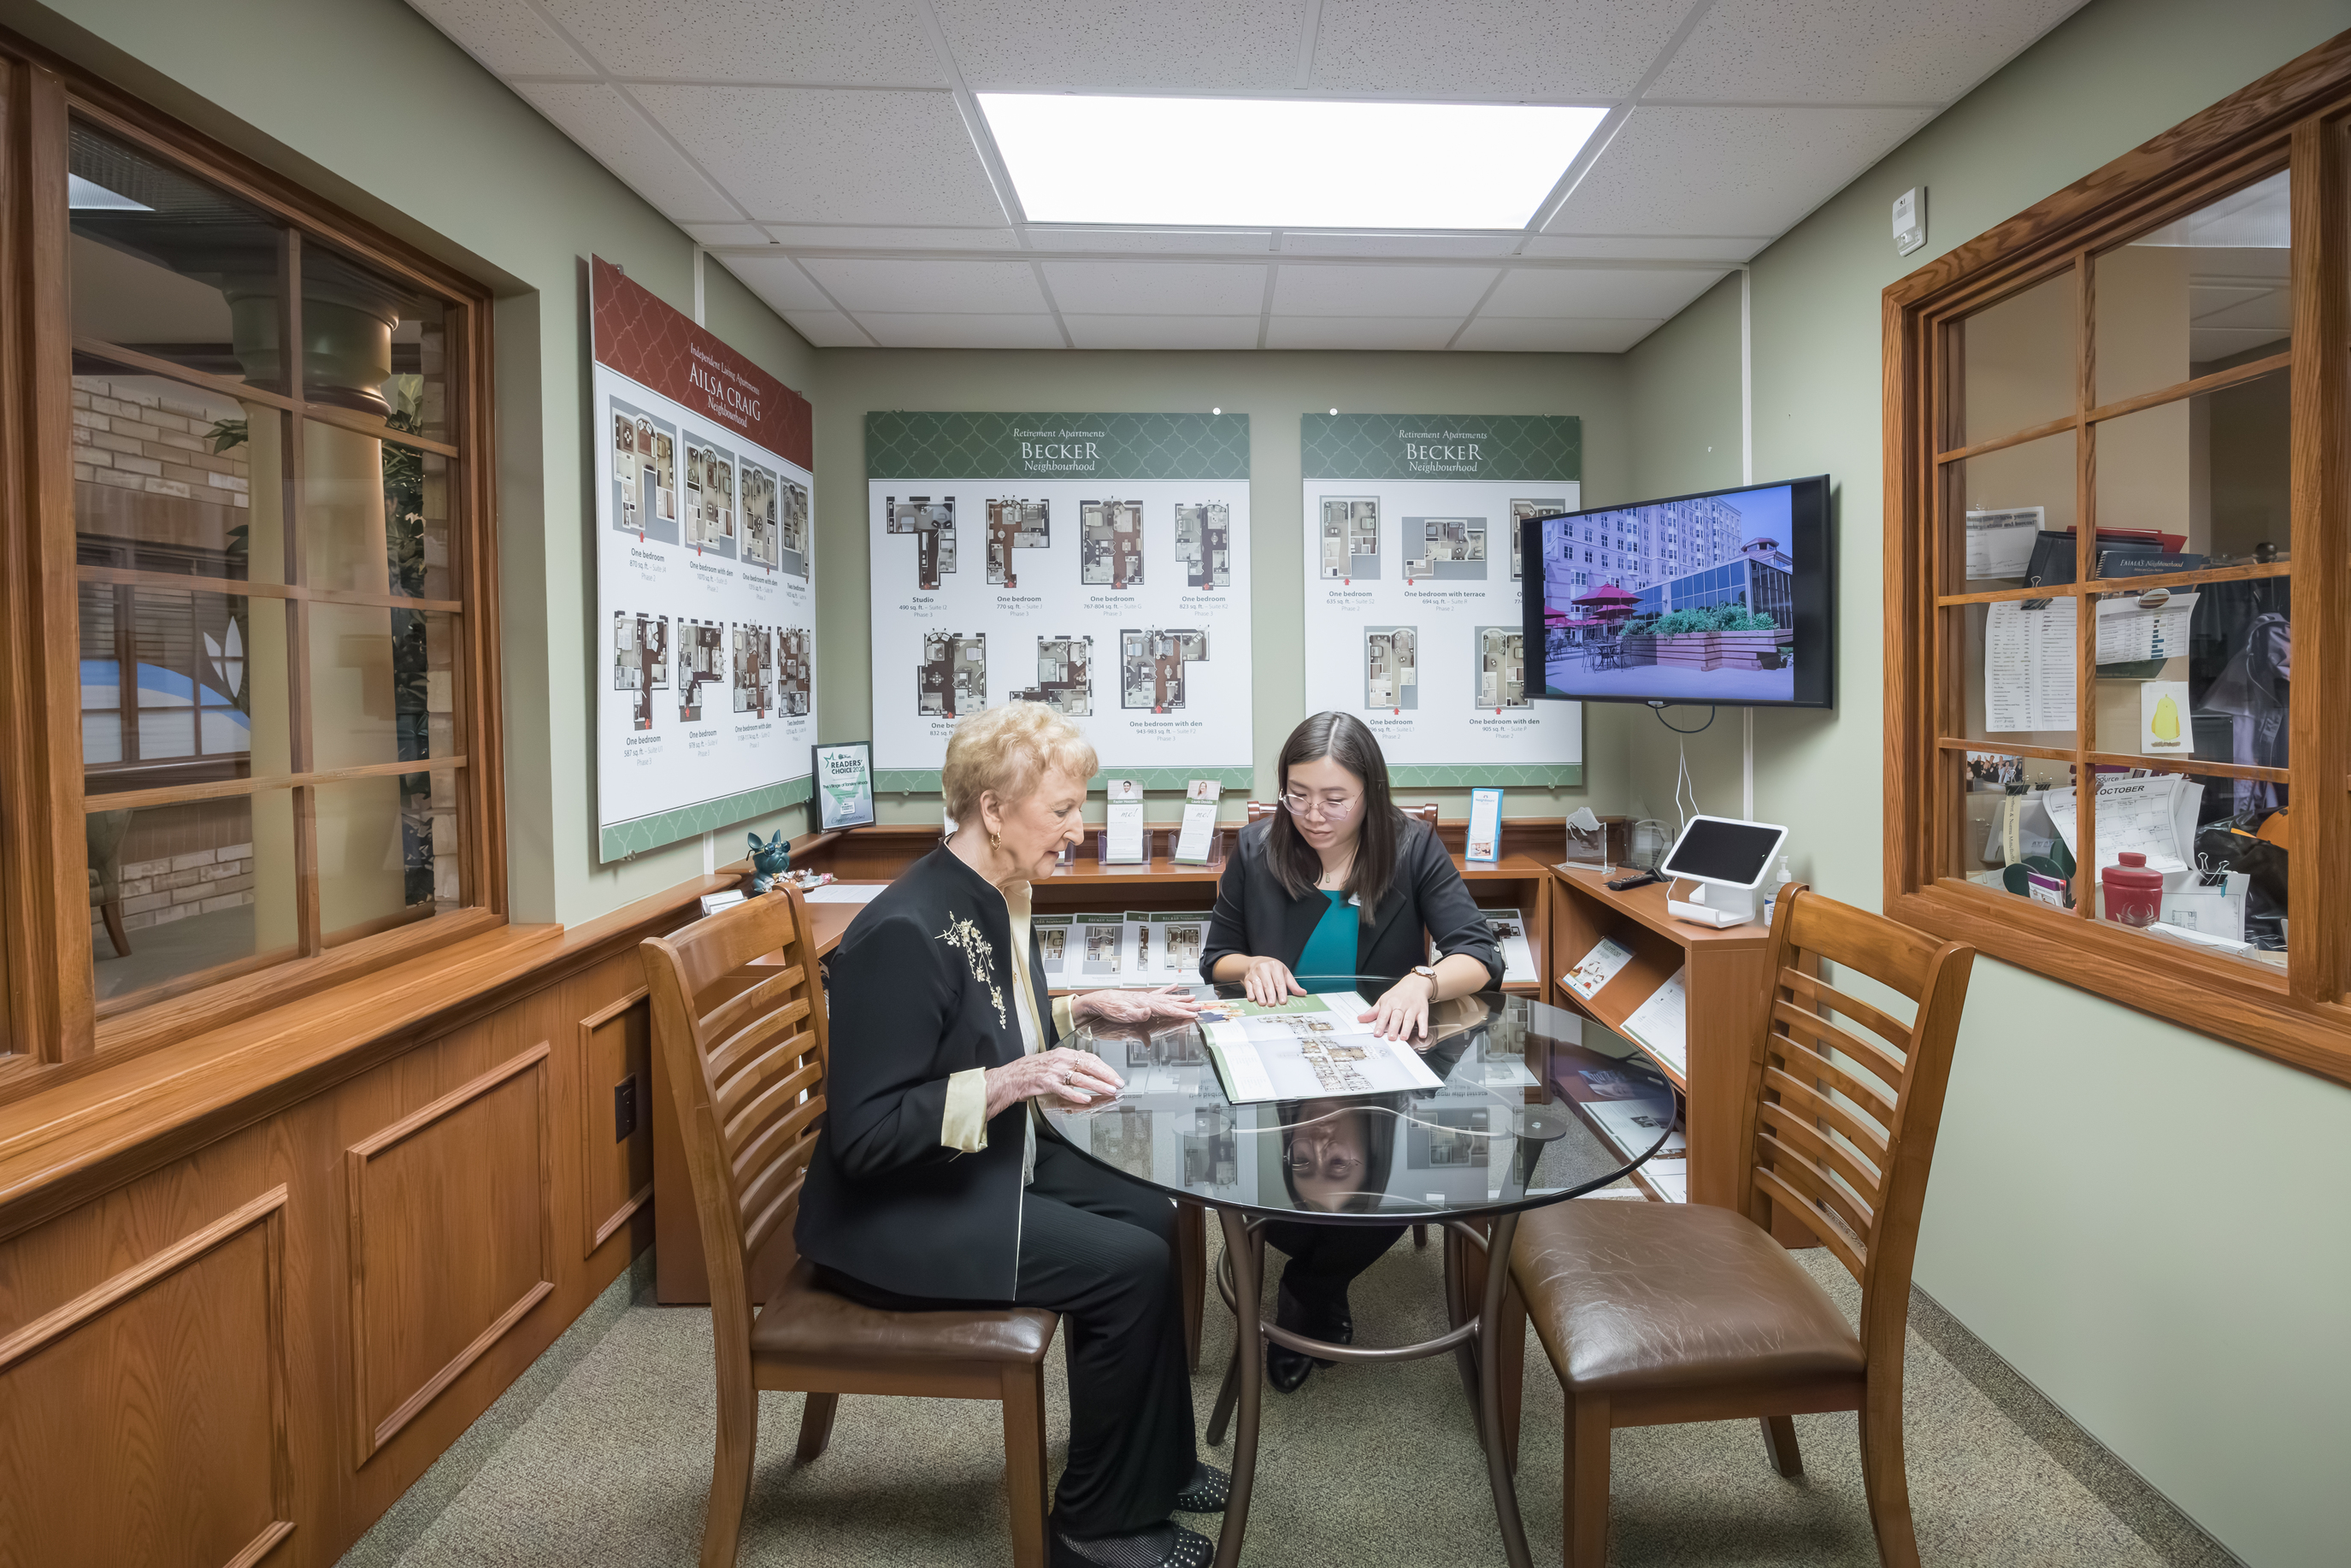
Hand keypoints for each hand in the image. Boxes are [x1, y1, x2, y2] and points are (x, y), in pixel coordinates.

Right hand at [985, 1047, 1124, 1117]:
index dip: (1105, 1067)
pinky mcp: (1046, 1083)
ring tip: (1109, 1091)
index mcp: (1063, 1053)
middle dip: (1106, 1076)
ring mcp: (1053, 1072)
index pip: (1090, 1058)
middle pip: (1089, 1067)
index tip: (1115, 1075)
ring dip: (1097, 1085)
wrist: (1010, 1077)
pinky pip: (1065, 1090)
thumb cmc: (1030, 1070)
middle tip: (1118, 1083)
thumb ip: (1068, 1061)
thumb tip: (1086, 1063)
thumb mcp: (1052, 1060)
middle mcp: (1060, 1060)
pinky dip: (1077, 1095)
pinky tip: (1086, 1099)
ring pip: (1081, 1078)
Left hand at [1075, 986, 1209, 1025]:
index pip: (1168, 1009)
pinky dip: (1168, 989)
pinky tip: (1174, 986)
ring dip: (1180, 998)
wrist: (1101, 1001)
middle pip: (1171, 1003)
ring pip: (1168, 997)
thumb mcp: (1123, 1015)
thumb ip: (1138, 1014)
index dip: (1182, 1012)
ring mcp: (1146, 998)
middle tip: (1199, 1007)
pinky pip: (1159, 993)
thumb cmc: (1111, 1008)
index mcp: (1147, 1004)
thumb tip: (1149, 1012)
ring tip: (1193, 997)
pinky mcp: (1142, 998)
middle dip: (1186, 1006)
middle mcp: (1149, 1000)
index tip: (1194, 1014)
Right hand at [1240, 957, 1305, 1006]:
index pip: (1279, 981)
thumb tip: (1302, 993)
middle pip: (1268, 984)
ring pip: (1257, 985)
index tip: (1283, 1001)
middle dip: (1270, 995)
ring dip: (1260, 995)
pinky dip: (1250, 993)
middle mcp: (1264, 969)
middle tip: (1272, 1004)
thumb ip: (1292, 984)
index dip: (1281, 992)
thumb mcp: (1284, 973)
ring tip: (1263, 1003)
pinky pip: (1248, 987)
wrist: (1256, 962)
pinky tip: (1252, 999)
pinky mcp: (1247, 978)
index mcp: (1275, 966)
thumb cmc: (1272, 969)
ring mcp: (1254, 973)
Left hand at [1360, 974, 1435, 1042]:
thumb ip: (1373, 1012)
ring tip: (1403, 1037)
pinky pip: (1423, 1020)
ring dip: (1407, 1029)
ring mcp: (1412, 1008)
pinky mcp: (1422, 1011)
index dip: (1380, 1025)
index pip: (1383, 1015)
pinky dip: (1423, 1027)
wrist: (1415, 984)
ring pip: (1409, 1019)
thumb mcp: (1383, 1000)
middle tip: (1391, 1038)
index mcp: (1389, 1003)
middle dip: (1394, 1028)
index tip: (1377, 1033)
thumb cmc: (1398, 994)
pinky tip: (1422, 1034)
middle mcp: (1401, 1005)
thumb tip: (1360, 1019)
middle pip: (1397, 1017)